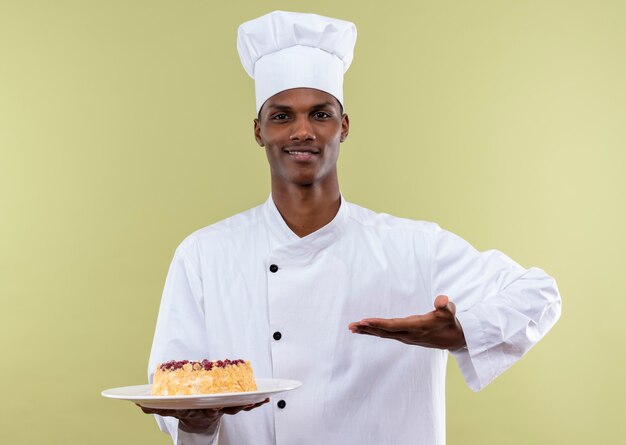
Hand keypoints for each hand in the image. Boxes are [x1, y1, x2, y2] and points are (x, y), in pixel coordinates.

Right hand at [138, 398, 268, 433]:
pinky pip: (247, 404)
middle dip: (236, 406)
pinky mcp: (234, 405)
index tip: (214, 406)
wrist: (199, 423)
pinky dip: (258, 402)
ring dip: (251, 404)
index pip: (206, 408)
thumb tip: (138, 404)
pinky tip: (268, 397)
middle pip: (226, 408)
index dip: (211, 408)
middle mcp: (214, 410)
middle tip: (247, 403)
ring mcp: (225, 409)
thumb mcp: (171, 411)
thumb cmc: (186, 410)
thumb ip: (157, 408)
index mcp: (200, 410)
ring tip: (262, 399)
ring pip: (240, 407)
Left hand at [348, 295, 465, 349]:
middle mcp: (409, 334)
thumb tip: (442, 300)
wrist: (455, 339)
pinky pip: (386, 335)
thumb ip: (445, 305)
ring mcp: (406, 337)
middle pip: (385, 332)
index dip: (379, 324)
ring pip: (384, 334)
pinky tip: (365, 330)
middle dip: (368, 328)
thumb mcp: (450, 311)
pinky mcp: (405, 337)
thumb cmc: (450, 321)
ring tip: (352, 328)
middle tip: (351, 325)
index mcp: (418, 327)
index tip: (365, 321)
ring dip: (368, 331)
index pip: (394, 325)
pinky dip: (374, 332)